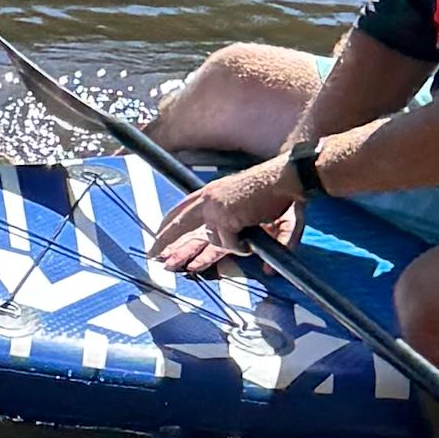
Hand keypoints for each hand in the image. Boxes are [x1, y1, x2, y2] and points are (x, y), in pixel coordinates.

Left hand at [150, 155, 302, 272]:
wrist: (284, 179)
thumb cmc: (271, 192)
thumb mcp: (248, 208)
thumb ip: (238, 231)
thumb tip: (236, 253)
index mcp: (211, 195)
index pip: (182, 210)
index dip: (169, 223)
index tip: (158, 237)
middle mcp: (208, 201)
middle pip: (178, 223)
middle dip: (164, 242)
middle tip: (154, 257)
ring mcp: (215, 209)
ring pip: (213, 240)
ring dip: (231, 246)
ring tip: (248, 236)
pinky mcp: (225, 218)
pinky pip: (229, 244)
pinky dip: (241, 247)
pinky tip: (251, 239)